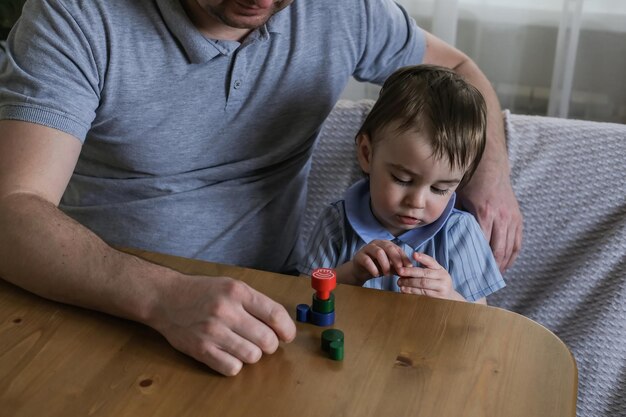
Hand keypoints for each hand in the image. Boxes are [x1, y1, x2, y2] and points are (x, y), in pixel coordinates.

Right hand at [148, 275, 295, 375]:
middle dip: (270, 345)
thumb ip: (256, 303)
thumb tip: (282, 326)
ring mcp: (212, 331)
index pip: (275, 315)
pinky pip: (232, 368)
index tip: (287, 335)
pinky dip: (234, 364)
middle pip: (267, 341)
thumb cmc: (202, 292)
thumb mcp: (232, 286)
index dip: (287, 329)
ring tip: (242, 345)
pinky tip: (228, 353)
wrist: (166, 297)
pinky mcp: (200, 349)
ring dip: (252, 354)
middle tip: (261, 340)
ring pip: (252, 357)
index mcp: (237, 292)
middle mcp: (226, 311)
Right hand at [347, 239, 412, 284]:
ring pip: (378, 252)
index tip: (410, 268)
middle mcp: (377, 243)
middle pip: (389, 248)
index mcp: (386, 244)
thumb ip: (398, 268)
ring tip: (387, 274)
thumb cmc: (376, 266)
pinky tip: (376, 275)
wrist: (360, 271)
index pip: (397, 248)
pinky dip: (373, 268)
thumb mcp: (389, 267)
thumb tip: (410, 272)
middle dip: (396, 259)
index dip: (404, 258)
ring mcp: (367, 248)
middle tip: (400, 271)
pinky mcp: (359, 256)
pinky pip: (367, 260)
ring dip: (385, 264)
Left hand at [396, 252, 464, 301]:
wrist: (450, 298)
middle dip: (410, 272)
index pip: (431, 262)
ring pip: (423, 284)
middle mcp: (443, 277)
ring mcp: (442, 288)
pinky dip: (412, 291)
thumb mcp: (435, 274)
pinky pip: (423, 293)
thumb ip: (425, 268)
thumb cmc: (438, 283)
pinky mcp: (438, 297)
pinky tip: (404, 289)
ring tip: (399, 282)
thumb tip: (408, 263)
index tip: (414, 254)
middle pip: (425, 273)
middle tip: (400, 271)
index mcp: (440, 269)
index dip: (423, 258)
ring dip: (409, 283)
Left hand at [458, 171, 522, 272]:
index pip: (482, 244)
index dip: (478, 260)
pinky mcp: (518, 218)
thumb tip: (444, 235)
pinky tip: (506, 264)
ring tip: (494, 276)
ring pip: (510, 248)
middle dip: (491, 267)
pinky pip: (518, 242)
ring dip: (503, 264)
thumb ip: (454, 218)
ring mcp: (512, 218)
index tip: (470, 272)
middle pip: (498, 250)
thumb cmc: (470, 183)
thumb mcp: (458, 199)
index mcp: (485, 214)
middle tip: (482, 281)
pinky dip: (513, 255)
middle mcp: (502, 218)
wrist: (490, 168)